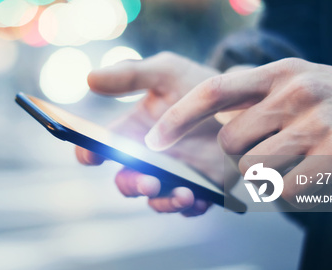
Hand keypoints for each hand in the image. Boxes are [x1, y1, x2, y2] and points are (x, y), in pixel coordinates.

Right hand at [75, 52, 238, 215]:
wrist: (244, 99)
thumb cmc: (196, 84)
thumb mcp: (165, 72)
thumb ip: (129, 75)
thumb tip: (90, 78)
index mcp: (129, 132)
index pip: (97, 148)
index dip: (88, 153)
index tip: (93, 153)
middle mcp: (145, 159)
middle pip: (125, 181)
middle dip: (132, 184)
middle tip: (148, 180)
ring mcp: (172, 176)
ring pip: (156, 199)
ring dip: (163, 201)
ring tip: (182, 193)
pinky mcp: (200, 188)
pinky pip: (190, 207)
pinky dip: (192, 207)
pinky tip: (199, 197)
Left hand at [145, 58, 331, 206]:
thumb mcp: (305, 82)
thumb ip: (261, 96)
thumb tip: (211, 121)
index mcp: (283, 72)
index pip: (214, 91)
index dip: (178, 117)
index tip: (154, 139)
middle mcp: (296, 93)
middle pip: (229, 142)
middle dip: (239, 157)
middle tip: (271, 153)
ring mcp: (317, 124)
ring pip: (252, 169)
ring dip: (267, 176)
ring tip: (300, 163)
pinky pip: (282, 191)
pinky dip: (290, 194)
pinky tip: (316, 179)